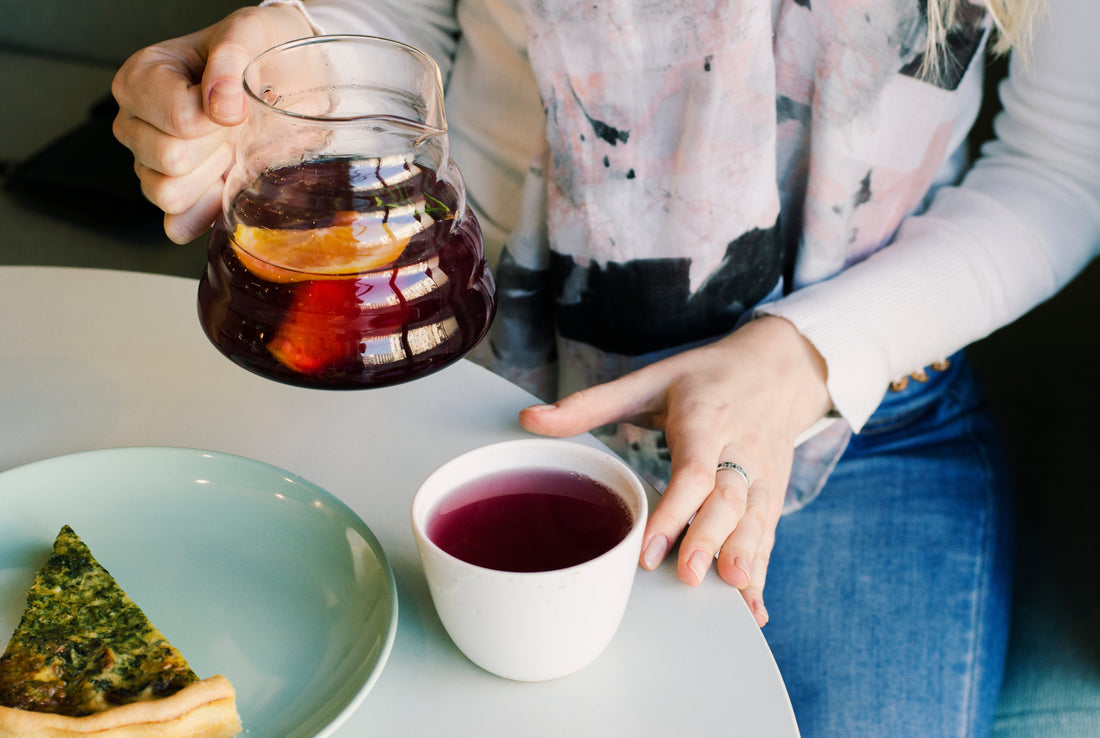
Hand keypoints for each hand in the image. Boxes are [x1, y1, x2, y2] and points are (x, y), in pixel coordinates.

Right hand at [111, 5, 314, 243]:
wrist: (288, 77)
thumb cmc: (261, 52)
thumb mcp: (251, 33)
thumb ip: (230, 60)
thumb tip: (220, 106)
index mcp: (141, 78)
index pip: (176, 120)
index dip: (216, 118)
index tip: (235, 101)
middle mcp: (136, 122)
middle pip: (168, 160)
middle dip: (216, 145)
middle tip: (235, 125)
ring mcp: (150, 163)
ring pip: (167, 194)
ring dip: (213, 175)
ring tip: (230, 147)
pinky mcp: (176, 197)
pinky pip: (177, 224)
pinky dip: (207, 212)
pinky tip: (227, 184)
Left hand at [518, 316, 831, 626]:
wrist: (778, 368)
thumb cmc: (706, 377)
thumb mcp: (650, 380)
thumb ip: (590, 404)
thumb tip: (530, 418)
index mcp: (705, 419)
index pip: (693, 471)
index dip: (674, 510)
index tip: (649, 549)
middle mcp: (740, 448)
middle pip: (728, 499)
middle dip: (709, 538)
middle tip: (686, 575)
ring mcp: (762, 473)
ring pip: (755, 519)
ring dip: (745, 556)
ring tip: (730, 587)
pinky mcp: (773, 493)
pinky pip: (768, 534)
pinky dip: (763, 572)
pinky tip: (753, 608)